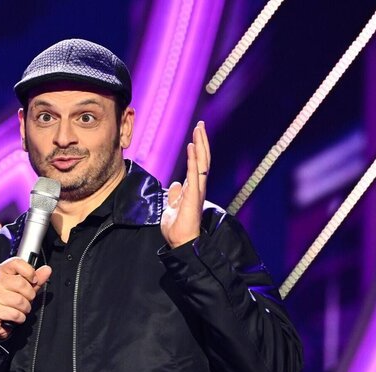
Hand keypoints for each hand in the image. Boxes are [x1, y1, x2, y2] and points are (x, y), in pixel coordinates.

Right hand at [0, 257, 51, 340]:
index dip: (29, 272)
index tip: (33, 280)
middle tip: (27, 299)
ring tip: (21, 309)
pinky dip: (20, 318)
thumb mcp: (23, 287)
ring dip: (25, 308)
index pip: (16, 263)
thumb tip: (47, 270)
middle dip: (30, 295)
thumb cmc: (8, 300)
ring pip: (19, 301)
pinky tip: (15, 316)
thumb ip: (35, 278)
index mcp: (0, 271)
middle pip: (21, 284)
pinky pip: (15, 314)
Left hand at [161, 121, 210, 247]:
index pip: (198, 164)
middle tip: (200, 125)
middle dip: (202, 141)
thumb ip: (175, 195)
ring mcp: (197, 191)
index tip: (195, 134)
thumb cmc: (177, 228)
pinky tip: (192, 147)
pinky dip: (194, 160)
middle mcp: (198, 187)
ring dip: (200, 145)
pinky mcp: (193, 196)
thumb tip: (175, 184)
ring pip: (202, 163)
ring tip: (199, 129)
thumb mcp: (172, 207)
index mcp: (193, 189)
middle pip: (203, 159)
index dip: (197, 149)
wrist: (180, 242)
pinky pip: (195, 174)